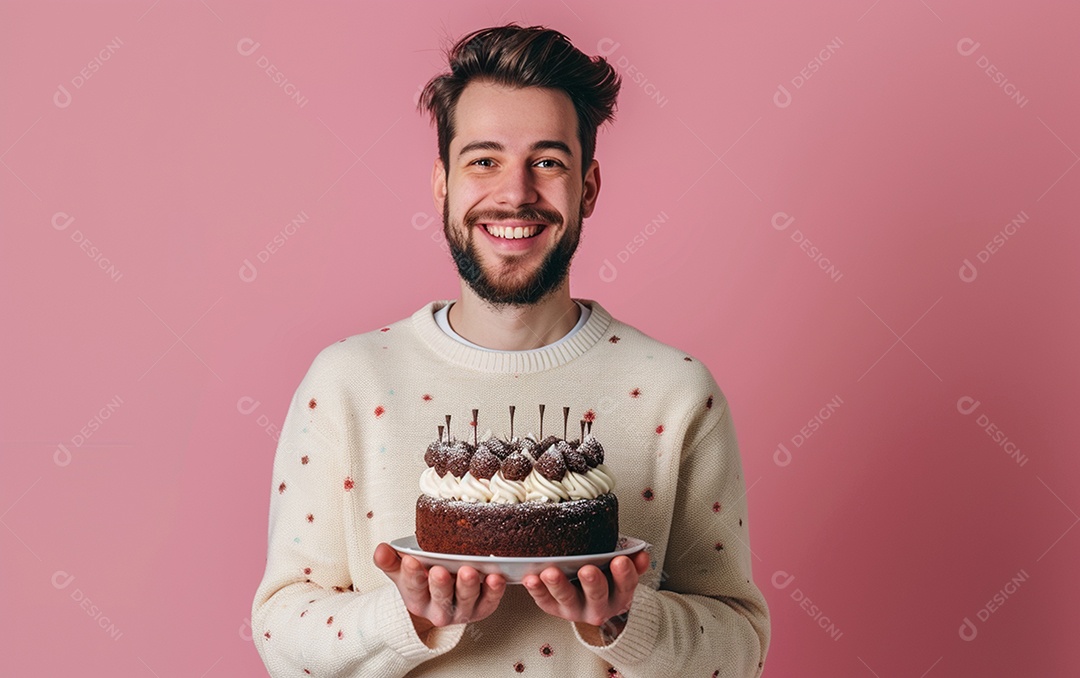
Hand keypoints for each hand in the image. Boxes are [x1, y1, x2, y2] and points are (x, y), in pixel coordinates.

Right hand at [373, 543, 506, 640]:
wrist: (441, 597)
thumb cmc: (423, 580)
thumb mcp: (403, 571)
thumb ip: (390, 560)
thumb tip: (380, 549)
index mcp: (417, 599)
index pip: (413, 587)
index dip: (412, 574)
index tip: (411, 560)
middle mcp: (439, 610)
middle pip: (440, 598)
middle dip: (440, 585)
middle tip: (439, 571)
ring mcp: (463, 610)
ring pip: (466, 600)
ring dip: (468, 586)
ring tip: (468, 571)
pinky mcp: (483, 608)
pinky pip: (490, 601)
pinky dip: (494, 590)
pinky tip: (495, 577)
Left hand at [522, 550, 649, 639]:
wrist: (591, 599)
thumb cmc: (606, 577)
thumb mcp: (623, 570)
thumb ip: (633, 562)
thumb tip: (641, 553)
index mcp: (618, 595)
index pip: (625, 586)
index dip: (624, 574)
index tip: (620, 560)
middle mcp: (598, 607)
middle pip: (596, 596)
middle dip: (592, 583)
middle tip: (587, 570)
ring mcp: (574, 609)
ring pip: (567, 599)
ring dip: (558, 586)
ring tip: (551, 573)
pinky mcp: (554, 608)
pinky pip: (544, 601)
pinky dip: (536, 590)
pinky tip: (531, 578)